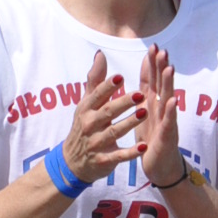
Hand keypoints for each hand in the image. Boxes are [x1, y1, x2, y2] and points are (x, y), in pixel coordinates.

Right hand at [57, 51, 145, 184]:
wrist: (73, 162)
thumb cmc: (84, 126)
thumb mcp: (86, 104)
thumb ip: (95, 80)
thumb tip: (101, 54)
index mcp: (86, 109)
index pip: (97, 95)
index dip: (107, 87)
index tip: (120, 77)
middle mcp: (90, 125)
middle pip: (108, 112)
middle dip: (123, 103)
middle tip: (140, 93)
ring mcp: (96, 144)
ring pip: (115, 132)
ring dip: (130, 123)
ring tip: (145, 113)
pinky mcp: (104, 160)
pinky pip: (119, 156)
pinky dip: (131, 152)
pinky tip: (144, 146)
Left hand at [133, 43, 182, 190]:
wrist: (160, 165)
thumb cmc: (152, 136)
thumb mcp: (145, 109)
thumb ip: (146, 86)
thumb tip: (145, 63)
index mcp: (153, 102)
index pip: (153, 79)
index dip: (153, 64)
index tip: (153, 46)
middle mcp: (162, 109)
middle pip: (162, 85)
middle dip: (163, 68)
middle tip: (163, 50)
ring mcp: (167, 121)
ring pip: (168, 99)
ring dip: (169, 84)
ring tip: (169, 68)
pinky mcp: (167, 136)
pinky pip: (169, 122)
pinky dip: (171, 111)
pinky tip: (172, 100)